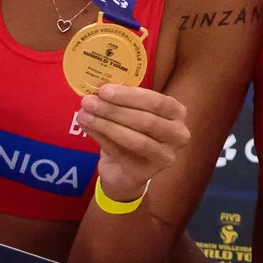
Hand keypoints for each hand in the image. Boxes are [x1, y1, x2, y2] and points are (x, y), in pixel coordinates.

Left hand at [77, 83, 189, 205]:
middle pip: (146, 121)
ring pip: (135, 140)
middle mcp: (178, 135)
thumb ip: (120, 101)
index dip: (129, 96)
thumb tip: (97, 90)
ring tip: (84, 115)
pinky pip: (121, 153)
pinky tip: (87, 127)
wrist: (125, 170)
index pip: (156, 102)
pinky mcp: (146, 173)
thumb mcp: (130, 112)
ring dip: (106, 125)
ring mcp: (165, 157)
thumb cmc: (131, 132)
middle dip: (114, 110)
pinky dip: (101, 138)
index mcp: (177, 113)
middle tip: (89, 102)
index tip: (103, 90)